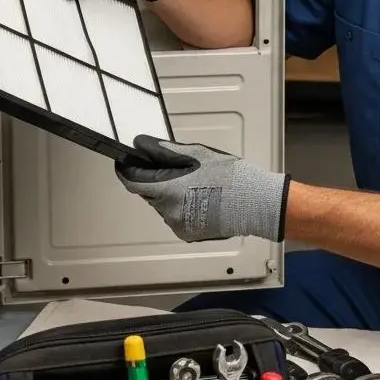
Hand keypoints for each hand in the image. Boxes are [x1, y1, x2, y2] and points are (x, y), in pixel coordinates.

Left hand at [115, 135, 289, 242]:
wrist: (254, 203)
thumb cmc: (230, 178)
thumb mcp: (196, 154)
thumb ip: (164, 150)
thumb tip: (142, 145)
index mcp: (167, 190)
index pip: (132, 181)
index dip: (126, 170)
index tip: (125, 163)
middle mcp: (168, 211)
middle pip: (149, 193)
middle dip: (156, 180)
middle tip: (176, 169)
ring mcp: (177, 225)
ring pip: (163, 205)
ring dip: (170, 195)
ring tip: (196, 185)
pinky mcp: (188, 234)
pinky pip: (176, 217)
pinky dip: (181, 207)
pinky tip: (200, 199)